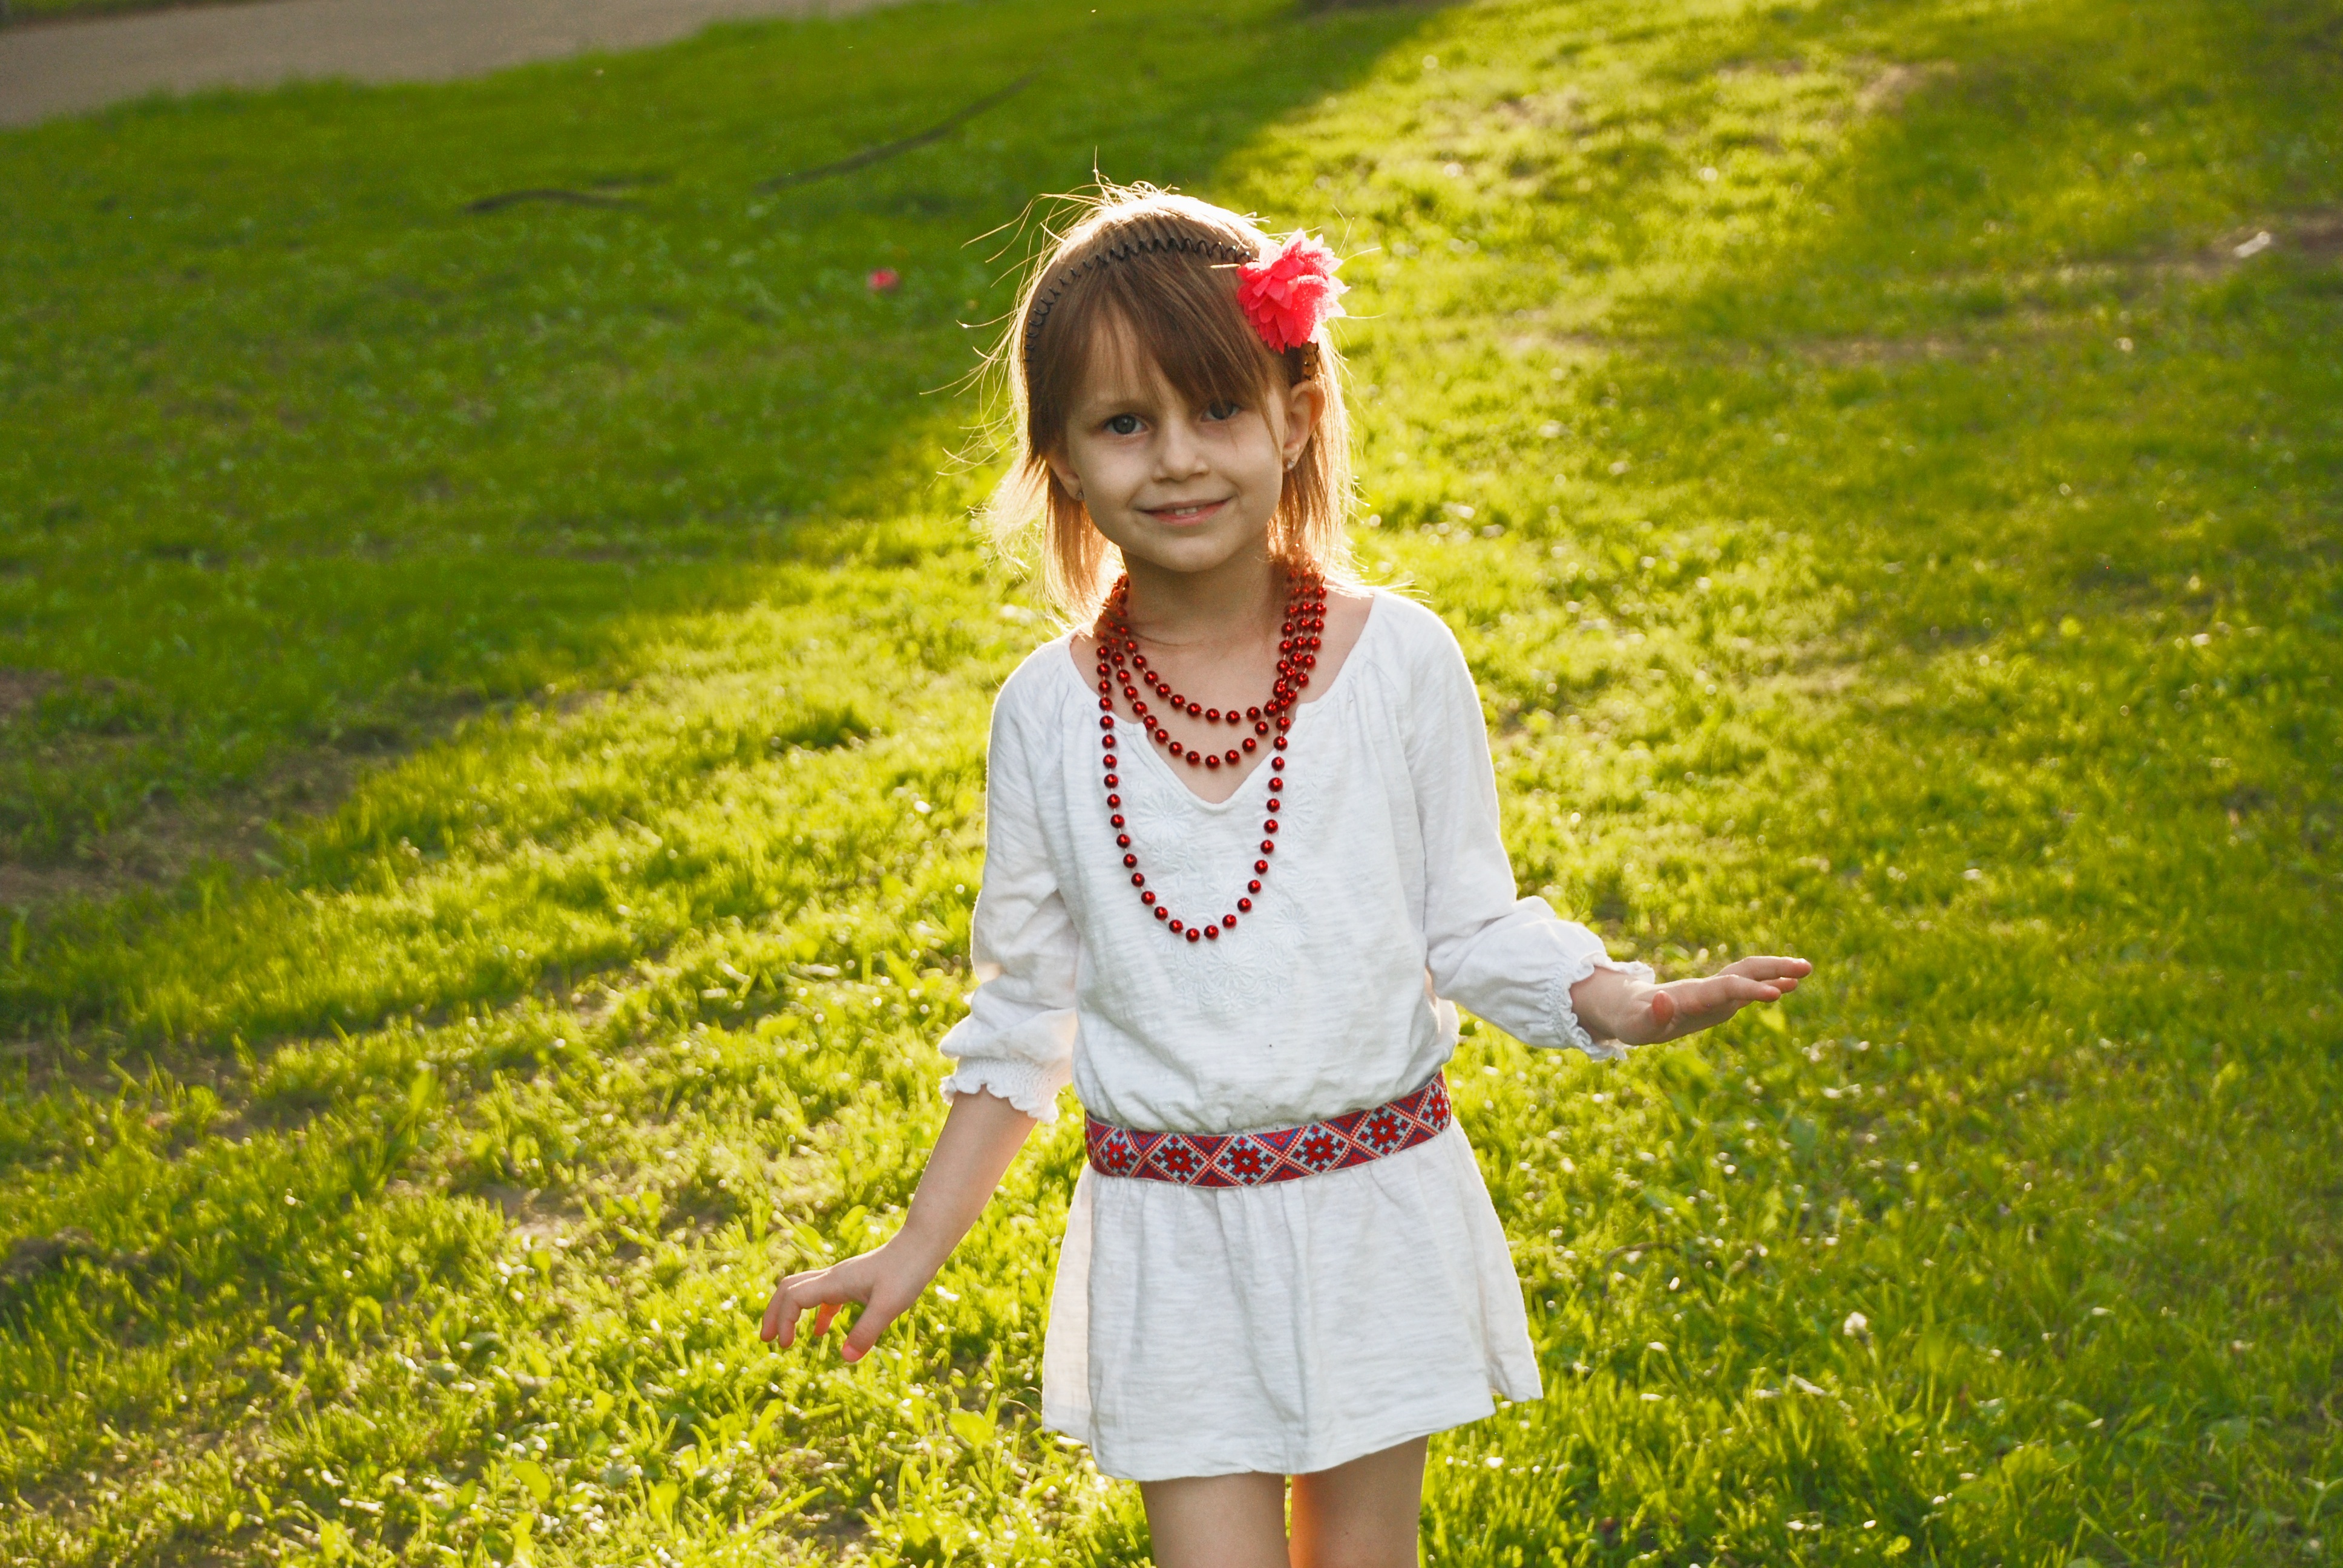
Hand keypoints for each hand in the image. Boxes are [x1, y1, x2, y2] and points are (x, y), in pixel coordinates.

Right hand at [759, 1238, 938, 1361]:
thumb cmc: (907, 1272)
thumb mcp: (889, 1306)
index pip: (793, 1298)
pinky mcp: (855, 1281)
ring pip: (804, 1291)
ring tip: (785, 1340)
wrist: (922, 1245)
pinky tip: (823, 1333)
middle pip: (788, 1289)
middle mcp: (833, 1277)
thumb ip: (867, 1331)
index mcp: (834, 1282)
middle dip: (774, 1314)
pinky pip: (824, 1296)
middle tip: (766, 1340)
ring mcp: (843, 1278)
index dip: (783, 1322)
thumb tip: (846, 1359)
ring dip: (790, 1313)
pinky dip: (816, 1314)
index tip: (785, 1346)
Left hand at [1571, 955, 1812, 1047]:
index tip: (1775, 993)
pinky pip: (1747, 988)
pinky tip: (1790, 985)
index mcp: (1692, 996)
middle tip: (1805, 967)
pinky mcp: (1719, 1000)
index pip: (1726, 988)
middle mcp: (1708, 990)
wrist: (1628, 1008)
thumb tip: (1663, 1000)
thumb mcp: (1636, 1026)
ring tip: (1806, 969)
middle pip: (1744, 971)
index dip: (1750, 989)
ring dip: (1776, 971)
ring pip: (1749, 975)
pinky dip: (1769, 983)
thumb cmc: (1632, 1020)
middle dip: (1773, 968)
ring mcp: (1715, 994)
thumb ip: (1651, 1016)